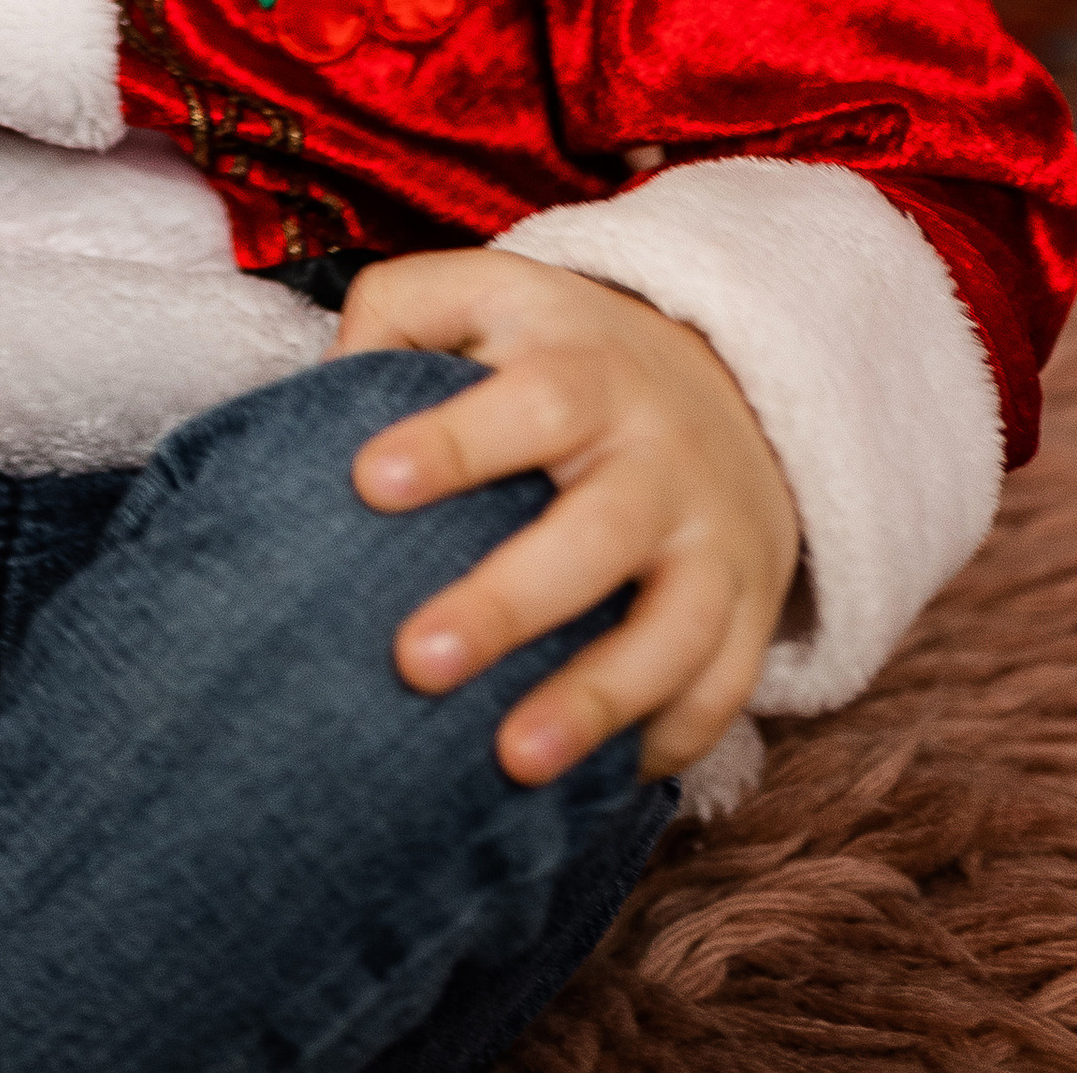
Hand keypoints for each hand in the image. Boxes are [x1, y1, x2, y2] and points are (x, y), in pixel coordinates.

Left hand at [338, 248, 799, 784]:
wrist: (729, 382)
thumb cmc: (563, 348)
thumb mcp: (489, 294)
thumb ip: (400, 313)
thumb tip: (326, 387)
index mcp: (590, 370)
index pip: (532, 402)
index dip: (455, 441)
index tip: (369, 482)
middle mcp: (662, 458)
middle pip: (598, 533)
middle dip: (510, 604)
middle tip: (415, 662)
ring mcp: (714, 540)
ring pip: (674, 630)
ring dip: (596, 702)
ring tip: (512, 763)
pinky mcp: (750, 609)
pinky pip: (723, 688)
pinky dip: (669, 739)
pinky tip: (599, 784)